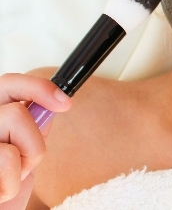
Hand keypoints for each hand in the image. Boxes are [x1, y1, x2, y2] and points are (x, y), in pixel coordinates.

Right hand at [0, 74, 71, 207]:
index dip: (38, 87)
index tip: (65, 102)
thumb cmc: (5, 179)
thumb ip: (32, 121)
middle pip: (18, 113)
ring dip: (23, 166)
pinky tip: (1, 190)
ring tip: (8, 176)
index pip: (9, 83)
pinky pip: (7, 163)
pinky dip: (12, 183)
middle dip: (33, 141)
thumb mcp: (22, 144)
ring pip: (15, 142)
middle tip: (23, 160)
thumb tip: (53, 102)